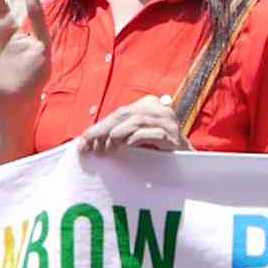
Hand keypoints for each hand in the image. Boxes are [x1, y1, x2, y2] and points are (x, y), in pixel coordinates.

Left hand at [78, 95, 193, 153]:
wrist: (185, 163)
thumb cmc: (155, 150)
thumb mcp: (133, 138)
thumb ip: (116, 134)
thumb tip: (86, 142)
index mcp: (148, 104)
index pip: (118, 113)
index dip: (98, 127)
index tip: (82, 141)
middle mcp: (159, 109)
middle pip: (125, 115)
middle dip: (103, 131)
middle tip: (89, 146)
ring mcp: (168, 122)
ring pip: (137, 122)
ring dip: (117, 135)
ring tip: (106, 149)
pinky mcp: (174, 137)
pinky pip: (153, 134)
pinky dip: (137, 139)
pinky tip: (127, 147)